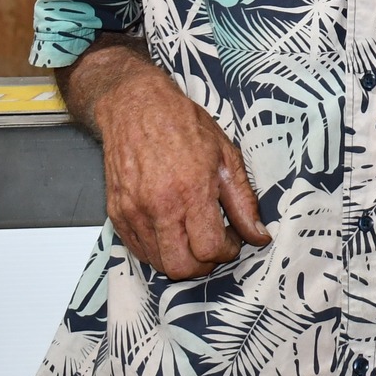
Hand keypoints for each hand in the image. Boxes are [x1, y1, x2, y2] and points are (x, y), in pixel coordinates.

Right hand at [94, 62, 271, 278]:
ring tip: (192, 235)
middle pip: (181, 268)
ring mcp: (133, 213)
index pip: (210, 248)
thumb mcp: (226, 156)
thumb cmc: (182, 125)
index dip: (227, 251)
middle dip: (203, 265)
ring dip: (180, 258)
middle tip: (213, 246)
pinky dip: (158, 250)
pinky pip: (138, 250)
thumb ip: (243, 201)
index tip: (232, 240)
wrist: (135, 107)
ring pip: (158, 263)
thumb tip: (259, 235)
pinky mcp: (116, 214)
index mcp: (191, 190)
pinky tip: (171, 229)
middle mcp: (159, 207)